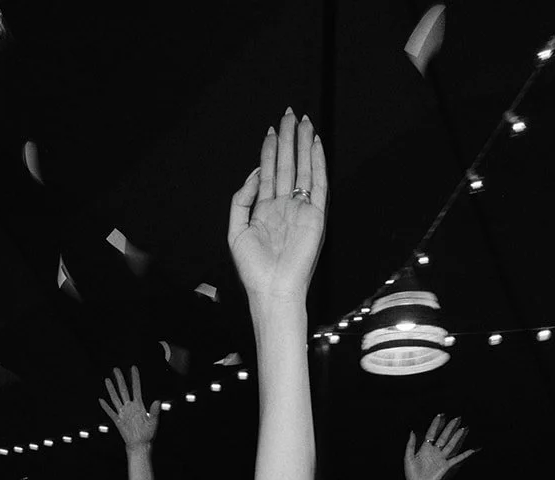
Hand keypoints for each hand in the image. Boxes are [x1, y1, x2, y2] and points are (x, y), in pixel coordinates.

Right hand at [98, 366, 158, 450]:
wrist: (140, 443)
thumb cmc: (148, 432)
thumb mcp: (153, 421)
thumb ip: (154, 411)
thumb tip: (157, 401)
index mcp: (139, 405)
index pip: (136, 388)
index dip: (135, 378)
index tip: (133, 368)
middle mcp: (130, 406)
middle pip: (123, 390)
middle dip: (120, 379)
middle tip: (116, 369)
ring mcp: (123, 412)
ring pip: (115, 398)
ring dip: (111, 389)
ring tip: (107, 380)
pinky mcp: (118, 420)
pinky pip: (110, 412)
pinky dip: (106, 406)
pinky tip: (101, 400)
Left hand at [227, 110, 327, 305]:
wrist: (272, 288)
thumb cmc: (254, 269)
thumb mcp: (236, 229)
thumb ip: (242, 198)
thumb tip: (256, 172)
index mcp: (266, 211)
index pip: (269, 173)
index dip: (269, 150)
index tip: (271, 130)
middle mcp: (285, 207)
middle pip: (287, 165)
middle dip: (287, 139)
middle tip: (287, 114)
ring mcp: (301, 209)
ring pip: (302, 169)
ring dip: (302, 144)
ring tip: (301, 121)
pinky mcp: (316, 215)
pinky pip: (318, 183)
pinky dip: (317, 163)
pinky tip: (314, 145)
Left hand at [405, 413, 478, 479]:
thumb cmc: (411, 473)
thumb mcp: (408, 457)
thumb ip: (410, 444)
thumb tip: (412, 431)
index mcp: (425, 448)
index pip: (431, 433)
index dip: (435, 424)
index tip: (440, 415)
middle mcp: (434, 451)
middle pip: (444, 436)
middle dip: (450, 427)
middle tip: (456, 418)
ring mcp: (441, 458)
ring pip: (451, 444)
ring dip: (457, 436)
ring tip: (463, 428)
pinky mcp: (446, 465)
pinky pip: (457, 459)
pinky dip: (465, 454)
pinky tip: (472, 450)